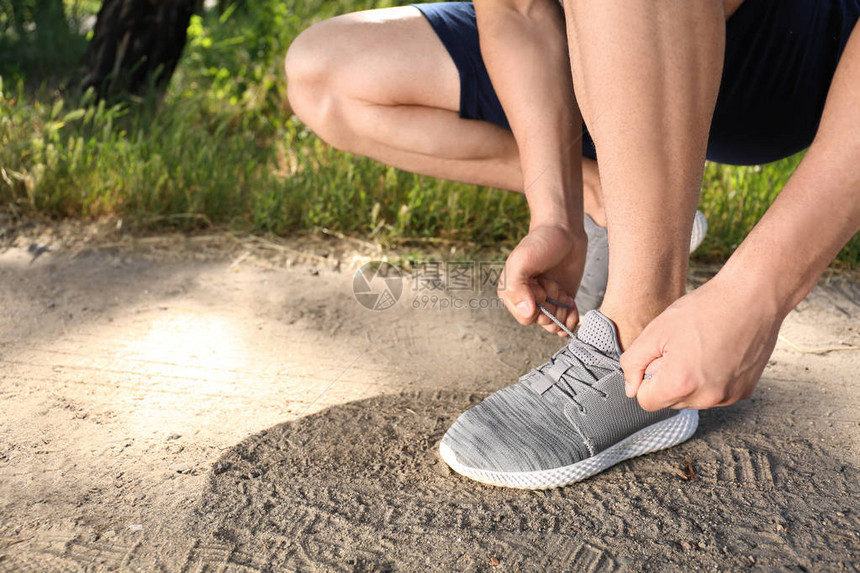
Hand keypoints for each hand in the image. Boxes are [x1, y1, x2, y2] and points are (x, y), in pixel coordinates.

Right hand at [499, 223, 586, 335]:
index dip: (538, 305)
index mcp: (512, 294)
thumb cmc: (539, 242)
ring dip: (562, 308)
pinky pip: (567, 322)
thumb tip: (527, 312)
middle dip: (552, 304)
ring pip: (555, 324)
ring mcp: (547, 302)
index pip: (526, 318)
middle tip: (552, 283)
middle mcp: (528, 301)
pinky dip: (572, 318)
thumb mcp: (521, 261)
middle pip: (542, 321)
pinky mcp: (562, 302)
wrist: (564, 230)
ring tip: (561, 289)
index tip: (540, 285)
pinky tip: (572, 304)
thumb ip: (516, 287)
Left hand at [620, 274, 783, 409]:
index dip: (646, 378)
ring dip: (689, 380)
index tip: (658, 356)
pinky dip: (710, 379)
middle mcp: (707, 397)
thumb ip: (634, 362)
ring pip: (692, 399)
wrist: (752, 297)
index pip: (646, 401)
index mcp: (681, 384)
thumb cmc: (705, 308)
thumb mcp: (656, 330)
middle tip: (680, 347)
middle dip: (667, 378)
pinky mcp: (743, 391)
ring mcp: (728, 396)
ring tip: (699, 348)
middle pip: (670, 401)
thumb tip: (631, 388)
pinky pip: (715, 393)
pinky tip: (717, 352)